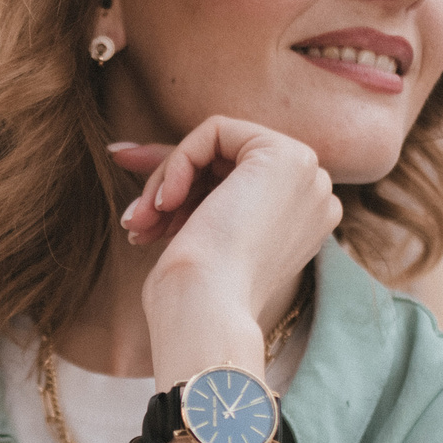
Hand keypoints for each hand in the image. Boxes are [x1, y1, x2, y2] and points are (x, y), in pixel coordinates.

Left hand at [111, 117, 338, 377]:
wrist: (206, 311)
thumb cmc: (193, 296)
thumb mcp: (193, 234)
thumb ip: (187, 192)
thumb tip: (127, 151)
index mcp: (300, 222)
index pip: (233, 185)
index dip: (181, 188)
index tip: (136, 209)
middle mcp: (314, 195)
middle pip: (225, 164)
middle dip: (168, 184)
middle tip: (131, 217)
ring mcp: (306, 174)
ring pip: (216, 149)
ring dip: (165, 182)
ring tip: (137, 222)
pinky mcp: (285, 155)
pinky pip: (214, 131)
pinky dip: (177, 162)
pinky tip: (164, 202)